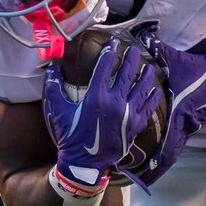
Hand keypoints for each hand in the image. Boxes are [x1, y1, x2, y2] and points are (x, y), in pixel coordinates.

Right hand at [44, 41, 160, 191]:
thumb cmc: (71, 136)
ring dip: (145, 74)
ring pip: (141, 87)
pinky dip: (151, 96)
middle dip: (131, 58)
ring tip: (147, 66)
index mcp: (96, 96)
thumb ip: (54, 88)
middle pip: (127, 73)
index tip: (113, 43)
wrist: (85, 163)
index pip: (105, 67)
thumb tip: (51, 68)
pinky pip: (147, 106)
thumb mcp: (59, 111)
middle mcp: (115, 102)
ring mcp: (128, 114)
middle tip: (133, 49)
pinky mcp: (136, 125)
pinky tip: (154, 89)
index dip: (110, 52)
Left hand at [134, 24, 205, 183]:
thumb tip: (142, 37)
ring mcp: (191, 125)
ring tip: (147, 167)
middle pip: (169, 154)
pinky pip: (179, 137)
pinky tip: (160, 145)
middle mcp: (185, 125)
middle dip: (155, 168)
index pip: (167, 146)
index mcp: (179, 115)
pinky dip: (169, 145)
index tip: (143, 174)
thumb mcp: (179, 61)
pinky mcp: (194, 121)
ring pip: (174, 146)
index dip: (156, 163)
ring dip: (162, 157)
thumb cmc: (203, 72)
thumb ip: (158, 50)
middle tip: (140, 178)